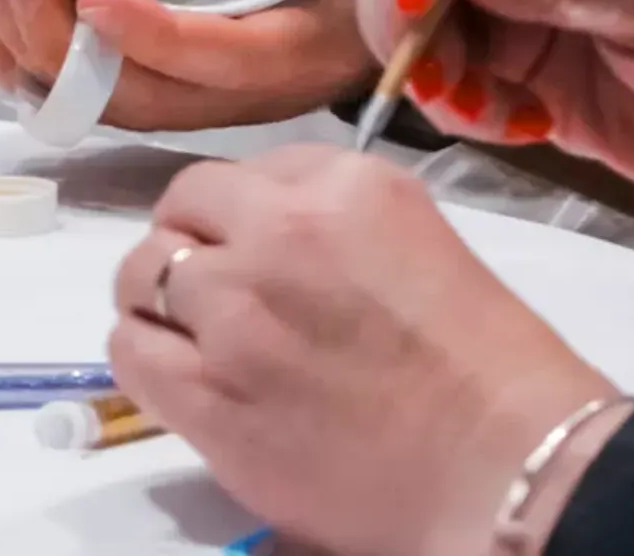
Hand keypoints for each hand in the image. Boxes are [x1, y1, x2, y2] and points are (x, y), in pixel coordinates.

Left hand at [0, 0, 440, 130]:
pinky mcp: (179, 71)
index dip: (160, 39)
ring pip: (108, 97)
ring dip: (34, 50)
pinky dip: (38, 60)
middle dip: (60, 47)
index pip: (233, 59)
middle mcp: (259, 80)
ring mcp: (212, 84)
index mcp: (318, 36)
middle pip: (146, 96)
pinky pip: (96, 88)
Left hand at [109, 147, 620, 555]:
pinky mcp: (209, 395)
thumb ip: (331, 214)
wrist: (503, 462)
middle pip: (183, 208)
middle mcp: (278, 232)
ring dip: (159, 297)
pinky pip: (131, 351)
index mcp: (342, 186)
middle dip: (191, 243)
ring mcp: (237, 312)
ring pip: (143, 274)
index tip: (251, 245)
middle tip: (213, 290)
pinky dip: (145, 354)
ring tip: (189, 332)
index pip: (245, 170)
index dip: (239, 212)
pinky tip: (178, 374)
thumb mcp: (413, 235)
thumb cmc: (485, 362)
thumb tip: (262, 226)